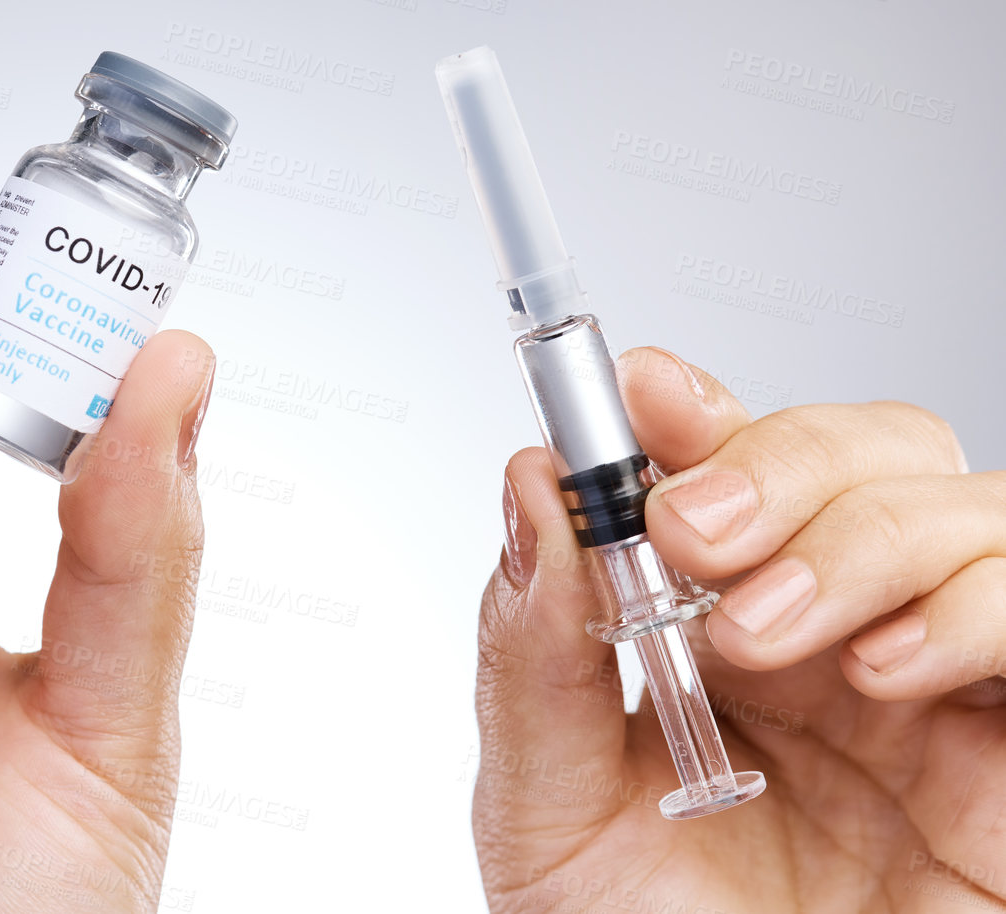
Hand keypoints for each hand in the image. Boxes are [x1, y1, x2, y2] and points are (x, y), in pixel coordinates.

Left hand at [474, 346, 1005, 911]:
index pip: (729, 470)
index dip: (694, 410)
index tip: (636, 393)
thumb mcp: (547, 817)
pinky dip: (980, 606)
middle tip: (691, 532)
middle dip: (777, 457)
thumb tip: (527, 494)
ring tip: (768, 635)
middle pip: (866, 451)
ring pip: (969, 503)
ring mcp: (948, 690)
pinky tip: (887, 671)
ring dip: (864, 533)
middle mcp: (839, 642)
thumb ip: (531, 661)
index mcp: (716, 638)